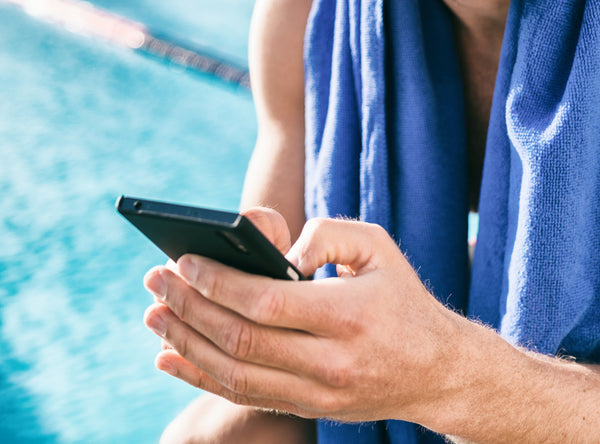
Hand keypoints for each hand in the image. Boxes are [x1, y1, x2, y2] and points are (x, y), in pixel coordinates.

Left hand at [143, 217, 463, 427]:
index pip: (265, 302)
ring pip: (234, 374)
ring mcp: (318, 394)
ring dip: (185, 342)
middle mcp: (331, 362)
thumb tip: (278, 252)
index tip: (183, 261)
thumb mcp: (379, 247)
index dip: (217, 282)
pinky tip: (169, 358)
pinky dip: (200, 378)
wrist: (438, 370)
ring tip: (153, 314)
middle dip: (188, 307)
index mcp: (348, 316)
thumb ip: (328, 233)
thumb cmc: (403, 298)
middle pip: (240, 339)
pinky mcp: (309, 408)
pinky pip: (244, 397)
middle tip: (154, 280)